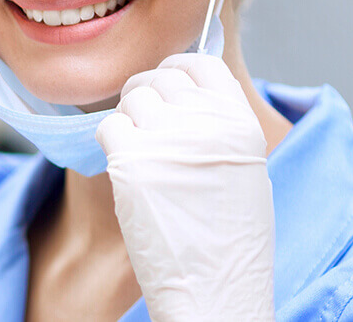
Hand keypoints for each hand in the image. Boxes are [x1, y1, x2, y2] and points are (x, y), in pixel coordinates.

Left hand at [97, 53, 273, 320]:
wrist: (213, 289)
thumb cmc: (228, 241)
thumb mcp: (244, 170)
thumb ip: (218, 127)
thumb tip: (183, 95)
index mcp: (241, 123)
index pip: (201, 64)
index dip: (177, 69)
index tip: (167, 83)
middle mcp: (206, 123)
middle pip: (161, 79)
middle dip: (148, 95)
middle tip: (146, 126)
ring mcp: (166, 139)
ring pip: (131, 99)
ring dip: (130, 120)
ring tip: (142, 156)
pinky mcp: (130, 161)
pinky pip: (108, 127)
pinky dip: (111, 144)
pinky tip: (127, 171)